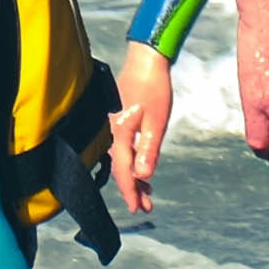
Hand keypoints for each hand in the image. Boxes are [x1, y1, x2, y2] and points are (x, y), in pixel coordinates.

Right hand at [111, 37, 173, 217]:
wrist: (146, 60)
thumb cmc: (153, 88)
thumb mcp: (156, 122)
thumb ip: (149, 150)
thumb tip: (143, 176)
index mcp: (120, 134)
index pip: (123, 172)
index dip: (130, 192)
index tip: (138, 209)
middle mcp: (112, 132)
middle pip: (121, 168)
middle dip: (133, 189)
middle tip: (146, 206)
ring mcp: (114, 126)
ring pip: (122, 159)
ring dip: (134, 176)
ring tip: (148, 192)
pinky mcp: (119, 120)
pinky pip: (123, 148)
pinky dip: (132, 161)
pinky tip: (141, 166)